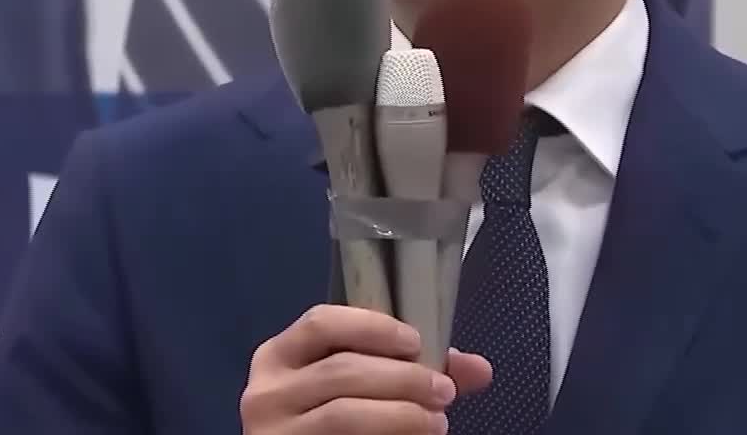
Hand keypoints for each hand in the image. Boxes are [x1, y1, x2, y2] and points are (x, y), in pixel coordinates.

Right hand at [241, 304, 492, 432]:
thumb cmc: (332, 417)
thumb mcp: (360, 385)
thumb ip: (413, 370)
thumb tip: (480, 369)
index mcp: (280, 356)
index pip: (321, 323)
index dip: (371, 327)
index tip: (416, 342)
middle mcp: (266, 391)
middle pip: (342, 371)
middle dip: (402, 378)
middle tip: (444, 392)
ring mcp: (273, 431)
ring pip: (344, 414)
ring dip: (401, 415)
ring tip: (437, 423)